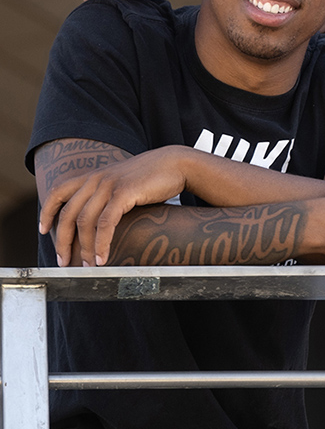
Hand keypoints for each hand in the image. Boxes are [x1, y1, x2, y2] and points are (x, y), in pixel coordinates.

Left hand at [40, 146, 187, 266]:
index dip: (48, 212)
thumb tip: (104, 218)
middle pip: (68, 213)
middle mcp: (96, 179)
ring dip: (84, 248)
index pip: (58, 192)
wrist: (177, 164)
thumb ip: (110, 194)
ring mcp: (109, 185)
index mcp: (93, 176)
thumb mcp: (124, 182)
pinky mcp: (124, 193)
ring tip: (88, 265)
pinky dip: (102, 243)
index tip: (44, 230)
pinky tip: (103, 257)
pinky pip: (105, 223)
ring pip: (84, 221)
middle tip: (64, 260)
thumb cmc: (154, 177)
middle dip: (63, 241)